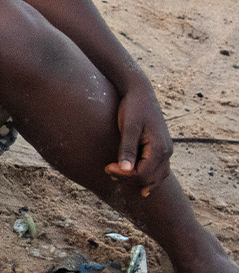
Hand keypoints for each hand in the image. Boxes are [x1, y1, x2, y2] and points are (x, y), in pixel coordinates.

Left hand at [103, 79, 173, 196]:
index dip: (124, 176)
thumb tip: (126, 170)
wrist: (140, 92)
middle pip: (150, 179)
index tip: (107, 167)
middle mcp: (167, 152)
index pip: (143, 174)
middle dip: (129, 179)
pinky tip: (130, 175)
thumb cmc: (133, 107)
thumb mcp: (128, 126)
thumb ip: (127, 148)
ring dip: (138, 180)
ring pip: (156, 177)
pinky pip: (157, 170)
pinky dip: (145, 176)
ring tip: (116, 176)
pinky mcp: (161, 148)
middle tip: (108, 170)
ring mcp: (166, 151)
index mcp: (160, 148)